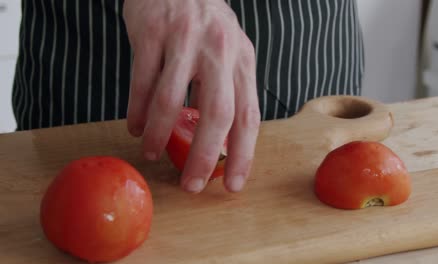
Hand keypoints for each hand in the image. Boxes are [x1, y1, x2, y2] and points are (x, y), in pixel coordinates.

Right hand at [123, 0, 260, 192]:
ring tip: (152, 152)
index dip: (243, 154)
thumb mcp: (229, 52)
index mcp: (242, 60)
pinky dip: (137, 111)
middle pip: (216, 115)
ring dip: (160, 135)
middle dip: (204, 157)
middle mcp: (218, 51)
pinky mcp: (151, 32)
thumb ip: (229, 91)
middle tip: (191, 184)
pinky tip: (136, 127)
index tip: (233, 185)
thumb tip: (224, 143)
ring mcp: (184, 40)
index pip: (248, 116)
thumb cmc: (204, 25)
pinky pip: (141, 82)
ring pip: (170, 101)